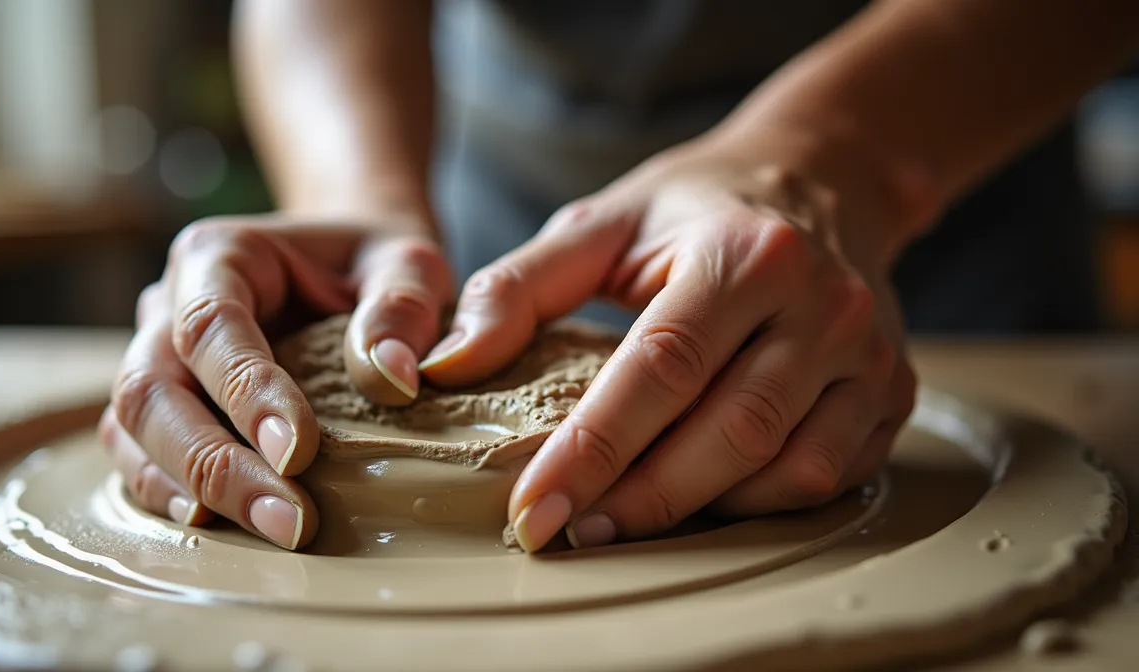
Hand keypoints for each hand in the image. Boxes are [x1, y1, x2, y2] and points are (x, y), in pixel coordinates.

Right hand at [99, 214, 453, 549]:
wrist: (353, 272)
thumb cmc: (376, 267)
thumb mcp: (408, 264)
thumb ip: (404, 306)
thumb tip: (394, 378)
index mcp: (219, 254)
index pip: (211, 325)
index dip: (246, 392)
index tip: (299, 452)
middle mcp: (169, 304)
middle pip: (152, 387)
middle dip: (214, 461)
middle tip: (291, 518)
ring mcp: (156, 357)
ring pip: (133, 429)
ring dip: (192, 487)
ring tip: (268, 530)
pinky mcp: (162, 408)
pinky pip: (139, 454)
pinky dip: (172, 494)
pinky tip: (223, 528)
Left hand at [420, 132, 916, 551]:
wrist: (824, 178)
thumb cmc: (696, 209)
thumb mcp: (602, 224)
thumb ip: (518, 288)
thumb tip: (445, 365)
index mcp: (744, 253)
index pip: (660, 369)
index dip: (592, 449)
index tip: (532, 510)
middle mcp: (822, 304)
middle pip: (729, 432)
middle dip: (641, 499)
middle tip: (570, 531)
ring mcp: (869, 352)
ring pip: (788, 468)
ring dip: (701, 511)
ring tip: (623, 521)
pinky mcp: (892, 391)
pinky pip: (831, 475)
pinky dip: (762, 504)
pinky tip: (703, 501)